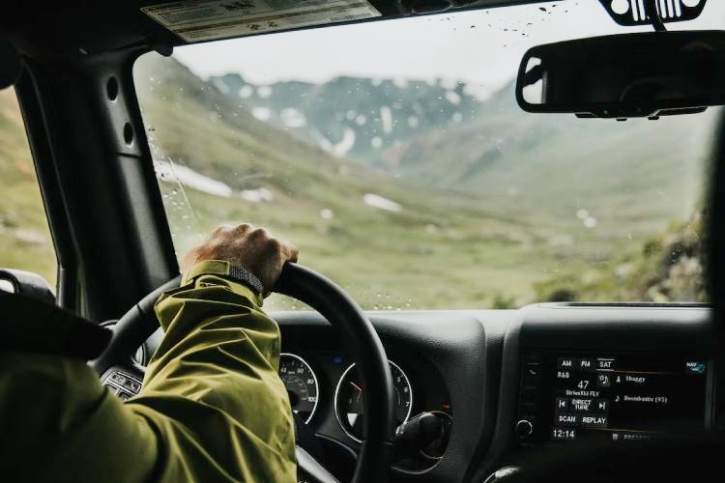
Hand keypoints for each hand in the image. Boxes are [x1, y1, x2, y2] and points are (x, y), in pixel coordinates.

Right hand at [181, 224, 298, 293]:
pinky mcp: (277, 247)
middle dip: (255, 256)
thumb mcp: (192, 261)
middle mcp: (243, 229)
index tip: (239, 269)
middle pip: (255, 242)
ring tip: (265, 278)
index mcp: (223, 231)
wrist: (219, 284)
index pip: (236, 241)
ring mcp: (261, 236)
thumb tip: (199, 258)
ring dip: (270, 260)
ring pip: (271, 247)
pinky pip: (290, 252)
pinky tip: (284, 274)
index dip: (239, 256)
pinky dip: (288, 261)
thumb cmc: (202, 276)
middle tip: (251, 276)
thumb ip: (200, 253)